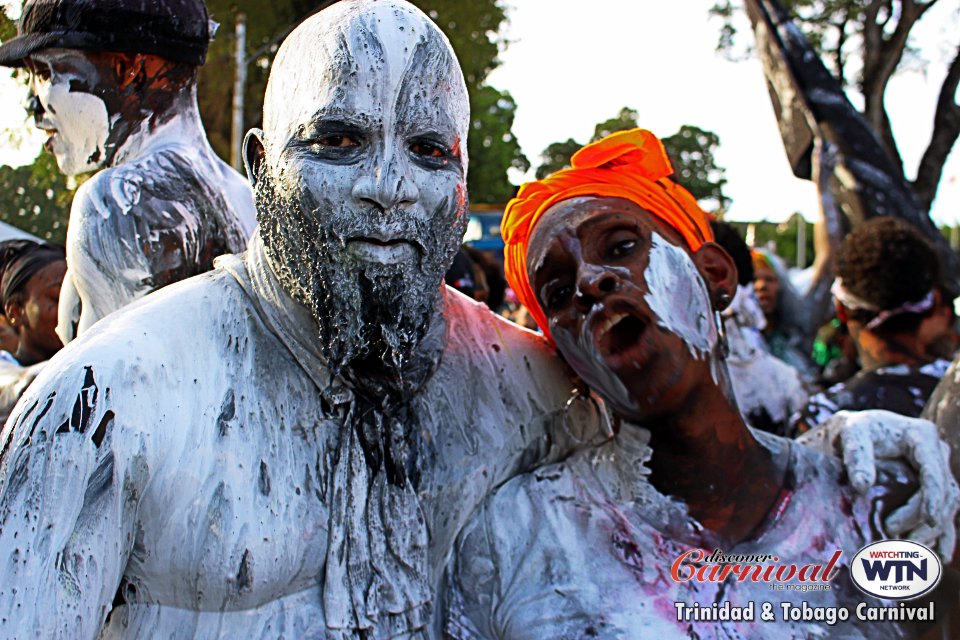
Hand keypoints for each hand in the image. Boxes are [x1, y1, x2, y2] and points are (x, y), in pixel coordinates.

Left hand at [797, 410, 959, 559]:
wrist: (855, 432)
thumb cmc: (853, 431)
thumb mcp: (852, 435)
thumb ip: (857, 457)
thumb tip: (862, 485)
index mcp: (922, 436)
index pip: (934, 473)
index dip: (933, 499)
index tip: (929, 521)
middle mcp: (937, 452)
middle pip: (945, 494)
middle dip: (925, 521)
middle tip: (893, 535)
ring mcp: (938, 469)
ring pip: (947, 506)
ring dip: (932, 532)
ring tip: (908, 549)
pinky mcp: (933, 485)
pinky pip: (944, 512)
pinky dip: (940, 534)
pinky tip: (937, 556)